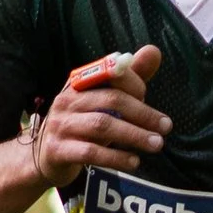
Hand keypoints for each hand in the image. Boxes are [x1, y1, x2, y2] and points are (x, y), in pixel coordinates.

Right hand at [32, 45, 169, 185]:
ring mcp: (60, 125)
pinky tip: (134, 162)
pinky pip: (90, 152)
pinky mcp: (57, 150)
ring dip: (134, 135)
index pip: (111, 74)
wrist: (46, 158)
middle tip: (166, 128)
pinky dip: (115, 157)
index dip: (136, 86)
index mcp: (79, 83)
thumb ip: (130, 79)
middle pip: (110, 100)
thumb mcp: (105, 102)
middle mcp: (67, 100)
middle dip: (142, 113)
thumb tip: (154, 51)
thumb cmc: (83, 126)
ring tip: (157, 144)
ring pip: (102, 125)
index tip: (153, 104)